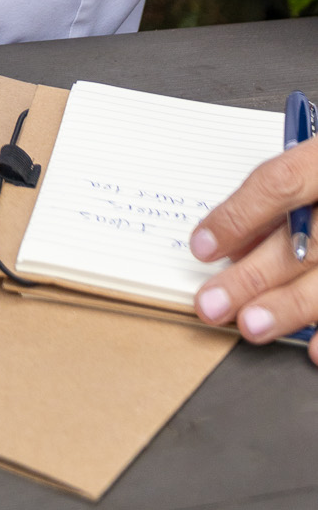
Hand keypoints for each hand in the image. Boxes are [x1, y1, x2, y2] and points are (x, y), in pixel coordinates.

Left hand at [191, 134, 317, 361]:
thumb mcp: (317, 160)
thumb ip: (283, 196)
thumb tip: (236, 240)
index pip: (282, 183)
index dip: (238, 216)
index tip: (202, 245)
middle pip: (304, 241)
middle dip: (254, 276)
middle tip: (214, 303)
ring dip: (290, 306)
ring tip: (252, 327)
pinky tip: (313, 349)